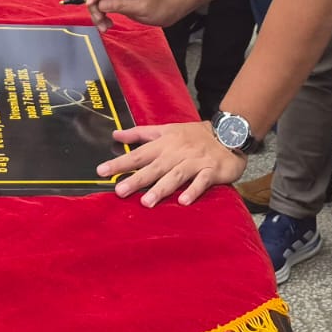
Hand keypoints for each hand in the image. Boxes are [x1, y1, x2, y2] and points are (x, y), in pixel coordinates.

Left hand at [95, 121, 245, 207]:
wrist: (229, 132)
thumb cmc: (194, 135)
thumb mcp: (166, 129)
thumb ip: (140, 134)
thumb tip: (115, 134)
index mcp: (165, 142)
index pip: (139, 153)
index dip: (121, 162)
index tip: (102, 171)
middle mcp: (177, 151)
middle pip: (155, 166)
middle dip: (137, 179)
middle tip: (120, 191)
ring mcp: (195, 161)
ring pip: (176, 175)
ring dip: (162, 188)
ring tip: (146, 202)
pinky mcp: (212, 170)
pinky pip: (202, 181)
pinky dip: (193, 190)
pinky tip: (183, 201)